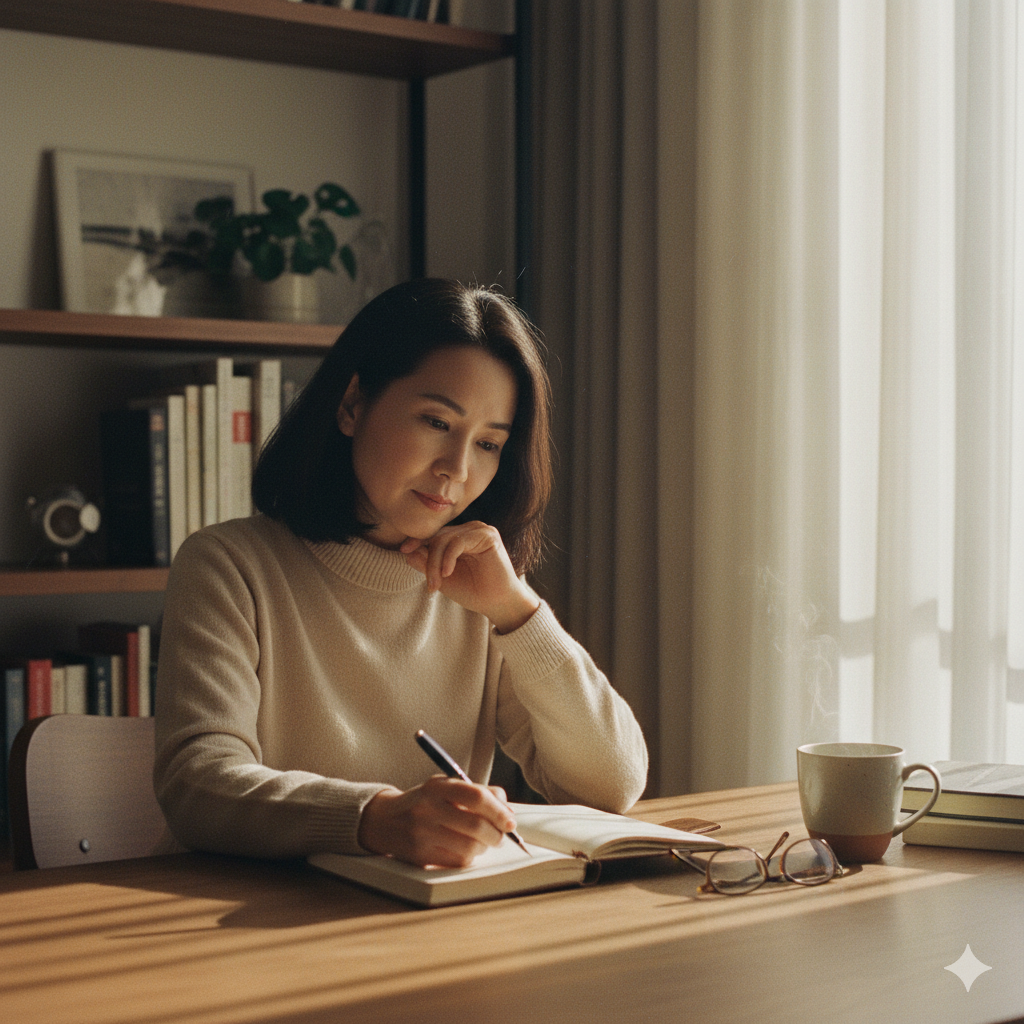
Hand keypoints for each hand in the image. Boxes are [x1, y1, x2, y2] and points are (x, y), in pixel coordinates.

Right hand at [358, 776, 516, 866]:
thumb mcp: (444, 787)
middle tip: (502, 834)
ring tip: (483, 841)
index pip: (476, 797)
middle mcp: (428, 810)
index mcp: (436, 788)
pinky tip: (466, 849)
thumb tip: (506, 808)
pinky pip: (457, 862)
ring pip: (470, 848)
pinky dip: (469, 857)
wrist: (384, 821)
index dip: (499, 810)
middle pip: (476, 826)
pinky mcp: (420, 856)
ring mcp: (422, 835)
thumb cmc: (424, 802)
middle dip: (497, 834)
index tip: (510, 820)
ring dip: (484, 847)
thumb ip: (476, 792)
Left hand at [400, 521, 539, 632]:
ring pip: (445, 539)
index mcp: (460, 537)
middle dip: (429, 560)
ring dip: (436, 562)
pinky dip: (449, 558)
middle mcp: (470, 530)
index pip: (435, 534)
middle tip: (430, 585)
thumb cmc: (474, 592)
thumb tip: (407, 552)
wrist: (498, 604)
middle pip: (438, 537)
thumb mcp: (443, 578)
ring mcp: (479, 530)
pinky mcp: (488, 535)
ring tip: (437, 583)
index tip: (403, 551)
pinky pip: (458, 541)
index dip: (418, 541)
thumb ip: (426, 564)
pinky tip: (447, 573)